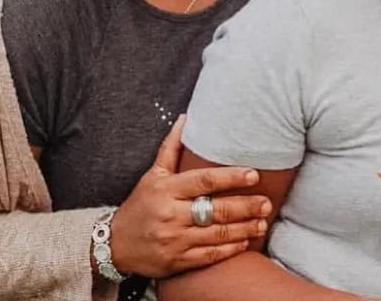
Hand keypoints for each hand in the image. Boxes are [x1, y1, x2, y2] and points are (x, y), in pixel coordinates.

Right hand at [108, 115, 270, 277]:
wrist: (114, 244)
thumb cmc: (140, 205)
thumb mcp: (153, 175)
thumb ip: (171, 148)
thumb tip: (185, 119)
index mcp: (167, 189)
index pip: (204, 180)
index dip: (231, 177)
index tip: (253, 175)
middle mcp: (171, 214)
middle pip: (216, 209)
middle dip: (245, 206)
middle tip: (266, 202)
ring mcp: (175, 240)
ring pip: (217, 234)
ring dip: (244, 228)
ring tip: (262, 222)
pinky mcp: (177, 261)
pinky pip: (209, 256)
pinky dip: (230, 249)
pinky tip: (246, 242)